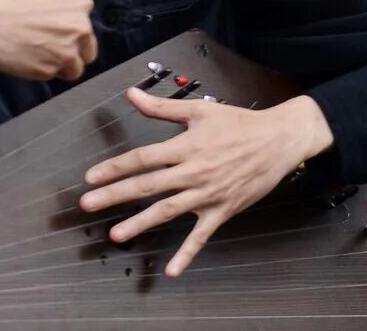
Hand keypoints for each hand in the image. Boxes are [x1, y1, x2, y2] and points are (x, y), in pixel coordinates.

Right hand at [0, 0, 96, 80]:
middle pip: (88, 49)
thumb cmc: (0, 0)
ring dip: (61, 66)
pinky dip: (43, 72)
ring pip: (76, 68)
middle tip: (50, 48)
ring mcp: (67, 52)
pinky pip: (54, 76)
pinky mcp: (50, 71)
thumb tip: (56, 19)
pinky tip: (27, 61)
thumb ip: (57, 10)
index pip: (86, 24)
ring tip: (39, 57)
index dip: (71, 31)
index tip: (55, 31)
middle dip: (73, 51)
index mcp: (80, 3)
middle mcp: (81, 28)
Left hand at [79, 88, 335, 276]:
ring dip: (140, 223)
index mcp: (186, 146)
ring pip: (167, 210)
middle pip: (147, 185)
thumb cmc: (240, 123)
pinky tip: (171, 270)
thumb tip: (131, 94)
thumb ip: (161, 107)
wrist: (278, 140)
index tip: (91, 177)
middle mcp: (193, 171)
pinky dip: (187, 254)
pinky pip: (201, 235)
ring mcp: (207, 194)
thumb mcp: (200, 111)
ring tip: (116, 235)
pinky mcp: (222, 210)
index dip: (115, 167)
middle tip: (88, 205)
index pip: (143, 158)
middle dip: (115, 195)